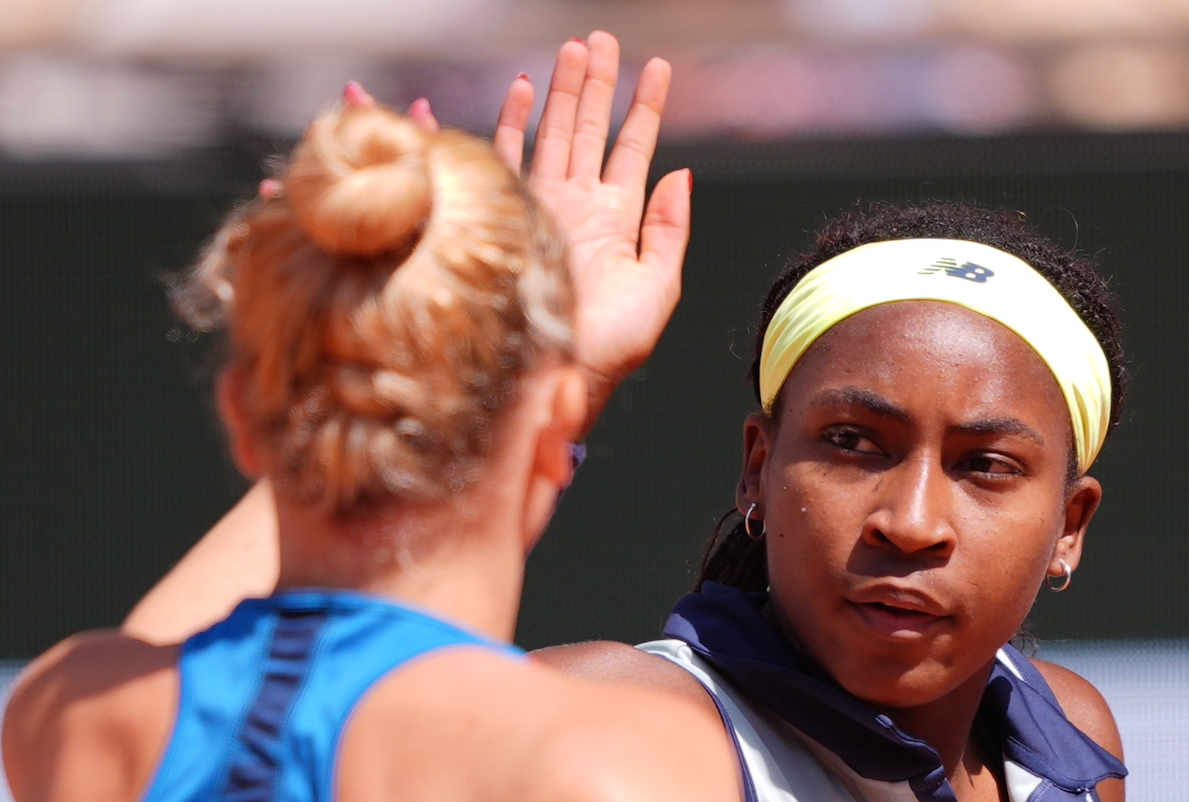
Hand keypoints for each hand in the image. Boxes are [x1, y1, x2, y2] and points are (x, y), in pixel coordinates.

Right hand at [494, 32, 691, 410]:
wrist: (558, 375)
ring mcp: (541, 209)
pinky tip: (520, 89)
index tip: (659, 68)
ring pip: (552, 134)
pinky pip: (506, 160)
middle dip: (597, 84)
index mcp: (617, 221)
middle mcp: (578, 208)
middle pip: (589, 130)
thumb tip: (682, 173)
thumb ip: (671, 231)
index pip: (633, 150)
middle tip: (601, 38)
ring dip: (562, 91)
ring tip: (573, 48)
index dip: (646, 108)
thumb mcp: (659, 288)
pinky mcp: (508, 218)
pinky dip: (512, 124)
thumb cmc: (611, 347)